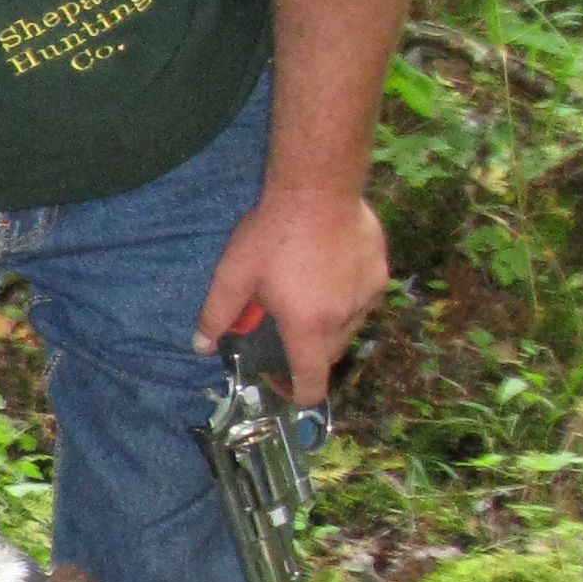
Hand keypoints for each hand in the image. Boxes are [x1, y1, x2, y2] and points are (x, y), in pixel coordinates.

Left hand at [192, 188, 386, 408]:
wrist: (319, 188)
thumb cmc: (272, 234)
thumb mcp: (232, 277)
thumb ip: (216, 316)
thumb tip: (201, 346)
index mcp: (309, 327)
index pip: (312, 381)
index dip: (300, 393)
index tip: (288, 390)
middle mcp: (344, 317)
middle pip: (328, 355)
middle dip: (306, 354)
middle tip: (284, 333)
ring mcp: (368, 294)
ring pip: (348, 327)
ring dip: (328, 325)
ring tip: (304, 300)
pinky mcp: (381, 272)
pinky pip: (362, 300)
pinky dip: (346, 300)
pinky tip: (327, 277)